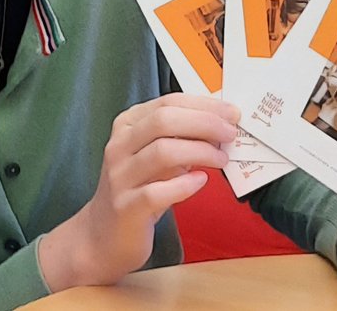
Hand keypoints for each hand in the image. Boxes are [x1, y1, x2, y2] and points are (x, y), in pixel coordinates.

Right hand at [39, 93, 237, 288]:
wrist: (104, 234)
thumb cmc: (138, 189)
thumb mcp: (154, 156)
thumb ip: (179, 138)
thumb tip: (221, 125)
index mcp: (127, 125)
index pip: (167, 102)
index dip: (203, 105)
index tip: (231, 113)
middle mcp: (119, 146)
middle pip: (164, 121)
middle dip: (204, 123)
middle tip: (230, 134)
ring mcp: (120, 177)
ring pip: (162, 152)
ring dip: (200, 152)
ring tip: (222, 159)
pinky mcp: (126, 207)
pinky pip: (157, 192)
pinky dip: (185, 185)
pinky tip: (201, 181)